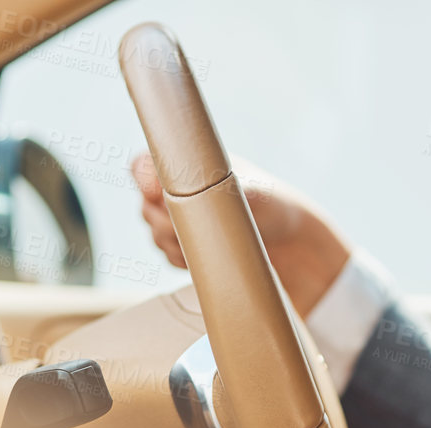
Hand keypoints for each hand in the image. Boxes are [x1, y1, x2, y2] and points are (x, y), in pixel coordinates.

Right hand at [132, 153, 350, 315]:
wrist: (289, 240)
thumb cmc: (271, 205)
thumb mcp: (243, 191)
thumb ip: (204, 187)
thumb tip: (166, 191)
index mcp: (186, 162)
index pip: (142, 166)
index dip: (143, 182)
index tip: (158, 197)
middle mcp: (177, 188)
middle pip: (146, 209)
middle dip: (168, 225)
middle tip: (199, 228)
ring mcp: (179, 218)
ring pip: (155, 237)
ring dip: (177, 246)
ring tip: (212, 242)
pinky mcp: (185, 245)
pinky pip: (168, 257)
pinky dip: (184, 261)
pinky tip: (208, 256)